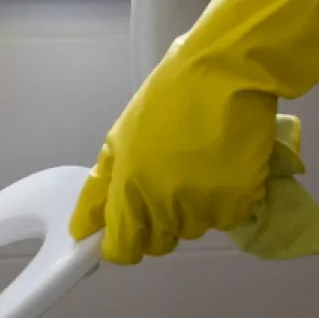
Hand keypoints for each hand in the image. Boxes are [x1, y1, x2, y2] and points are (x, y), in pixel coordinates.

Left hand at [69, 0, 318, 263]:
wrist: (226, 70)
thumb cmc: (171, 97)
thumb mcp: (120, 137)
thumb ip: (101, 188)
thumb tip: (81, 230)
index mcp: (129, 187)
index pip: (121, 247)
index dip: (125, 243)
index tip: (133, 230)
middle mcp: (162, 203)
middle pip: (159, 242)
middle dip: (163, 220)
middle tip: (174, 179)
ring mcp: (202, 205)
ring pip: (195, 228)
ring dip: (198, 206)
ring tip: (203, 163)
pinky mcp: (237, 202)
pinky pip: (229, 217)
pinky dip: (230, 198)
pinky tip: (227, 164)